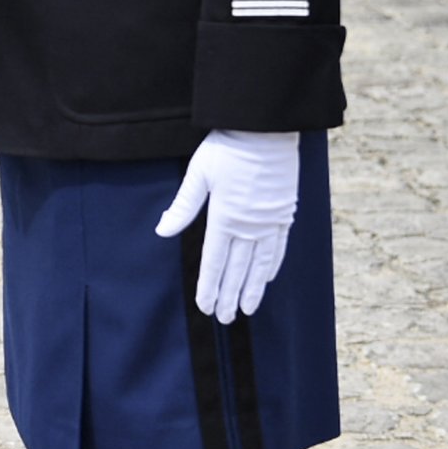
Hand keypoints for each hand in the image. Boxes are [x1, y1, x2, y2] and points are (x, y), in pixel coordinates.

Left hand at [155, 129, 299, 323]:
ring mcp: (271, 221)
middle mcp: (250, 225)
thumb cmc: (227, 148)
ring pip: (261, 264)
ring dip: (252, 288)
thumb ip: (183, 206)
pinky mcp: (285, 212)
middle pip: (238, 269)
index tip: (206, 306)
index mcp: (225, 217)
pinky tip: (267, 278)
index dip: (210, 286)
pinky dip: (272, 266)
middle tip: (224, 318)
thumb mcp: (198, 174)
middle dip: (229, 295)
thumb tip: (162, 230)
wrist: (265, 130)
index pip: (215, 261)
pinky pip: (279, 247)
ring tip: (246, 308)